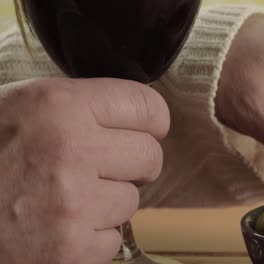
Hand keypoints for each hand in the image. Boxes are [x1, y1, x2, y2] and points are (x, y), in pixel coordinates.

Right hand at [0, 78, 168, 263]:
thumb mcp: (22, 108)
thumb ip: (80, 107)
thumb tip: (136, 115)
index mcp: (59, 106)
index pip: (148, 108)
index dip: (150, 121)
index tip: (144, 129)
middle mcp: (70, 151)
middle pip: (150, 156)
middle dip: (133, 163)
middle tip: (101, 167)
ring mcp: (71, 206)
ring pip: (132, 201)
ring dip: (107, 202)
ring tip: (65, 198)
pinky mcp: (69, 251)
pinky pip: (113, 239)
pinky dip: (92, 236)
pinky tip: (57, 226)